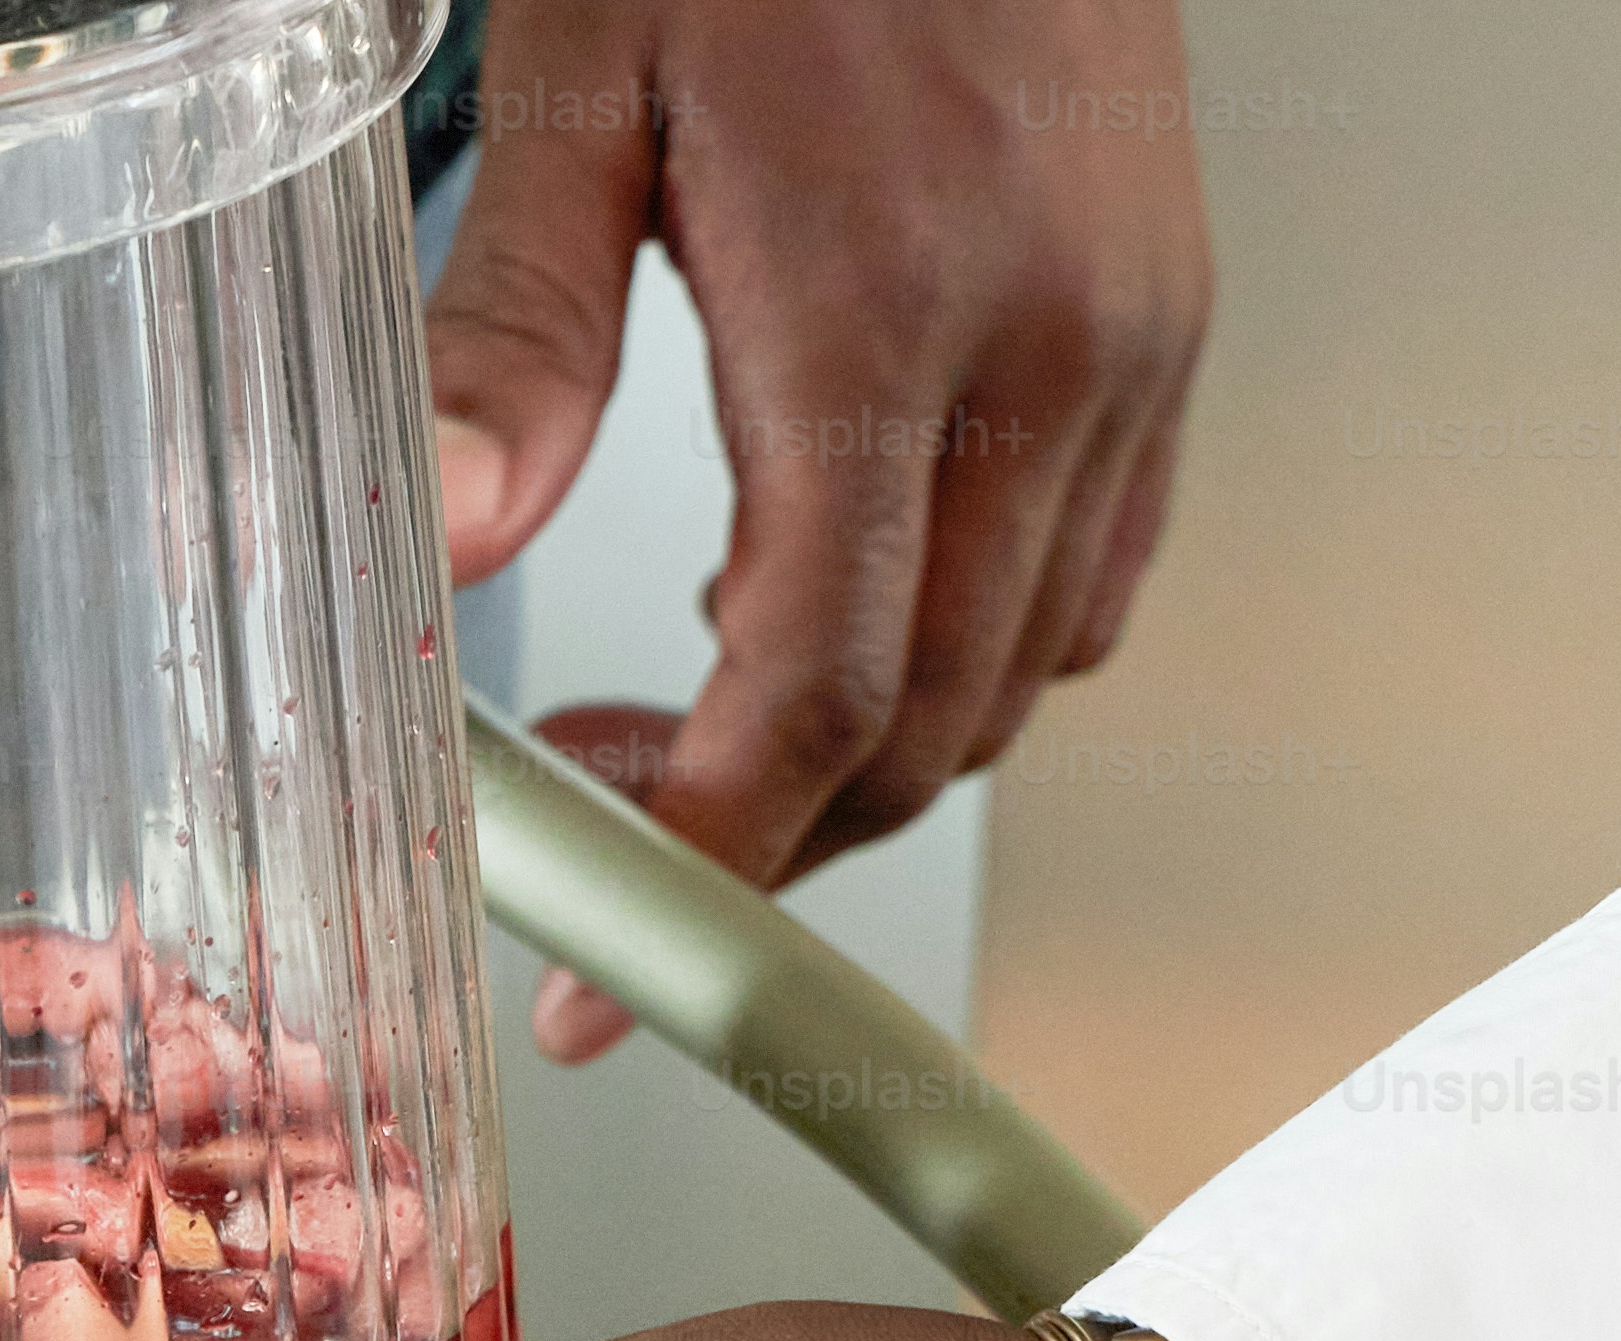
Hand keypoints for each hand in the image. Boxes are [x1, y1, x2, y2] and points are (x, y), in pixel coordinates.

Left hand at [428, 0, 1207, 952]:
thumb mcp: (584, 78)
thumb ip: (514, 335)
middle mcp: (1053, 351)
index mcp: (890, 311)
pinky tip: (831, 597)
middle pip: (926, 728)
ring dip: (861, 750)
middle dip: (764, 831)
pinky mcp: (1168, 318)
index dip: (706, 871)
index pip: (818, 695)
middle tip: (601, 820)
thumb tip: (452, 545)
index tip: (602, 971)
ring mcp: (1137, 342)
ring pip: (1021, 676)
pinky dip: (964, 646)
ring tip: (690, 711)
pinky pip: (1090, 572)